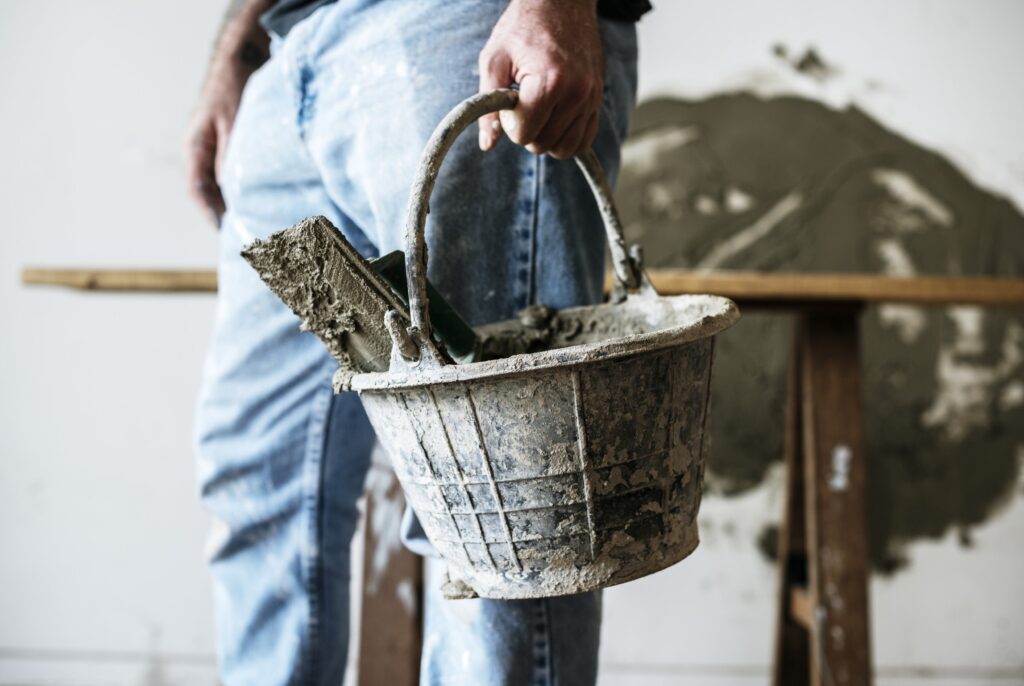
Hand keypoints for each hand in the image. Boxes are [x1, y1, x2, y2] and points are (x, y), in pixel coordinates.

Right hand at [185, 1, 269, 226]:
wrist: (243, 55)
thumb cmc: (236, 86)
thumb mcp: (234, 123)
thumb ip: (233, 157)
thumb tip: (236, 193)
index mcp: (196, 146)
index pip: (197, 189)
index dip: (210, 212)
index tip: (226, 231)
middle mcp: (204, 150)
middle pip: (212, 191)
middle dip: (227, 214)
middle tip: (248, 236)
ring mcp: (218, 149)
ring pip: (226, 184)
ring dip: (240, 203)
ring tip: (260, 224)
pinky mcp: (235, 146)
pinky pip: (239, 174)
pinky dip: (250, 189)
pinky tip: (268, 200)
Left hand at [477, 0, 602, 158]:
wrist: (562, 4)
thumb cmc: (523, 28)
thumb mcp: (494, 59)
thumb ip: (488, 105)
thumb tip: (488, 144)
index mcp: (549, 83)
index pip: (523, 135)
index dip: (509, 122)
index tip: (510, 98)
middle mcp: (576, 94)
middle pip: (542, 144)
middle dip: (527, 130)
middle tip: (523, 101)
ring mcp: (591, 98)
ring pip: (564, 149)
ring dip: (546, 137)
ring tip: (539, 110)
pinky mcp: (598, 100)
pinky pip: (585, 141)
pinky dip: (567, 138)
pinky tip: (555, 120)